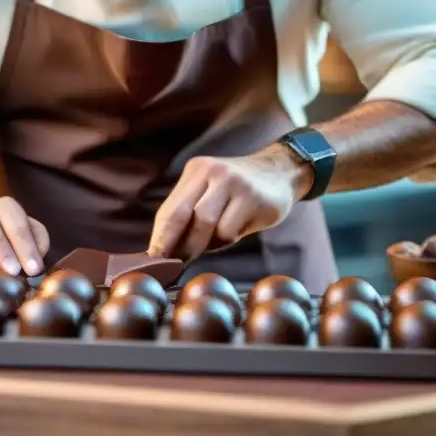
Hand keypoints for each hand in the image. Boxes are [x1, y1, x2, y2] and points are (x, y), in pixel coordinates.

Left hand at [147, 147, 312, 261]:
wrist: (281, 172)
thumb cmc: (237, 190)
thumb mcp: (210, 190)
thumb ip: (189, 213)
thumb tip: (163, 250)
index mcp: (196, 170)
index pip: (169, 209)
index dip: (160, 238)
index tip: (154, 260)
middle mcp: (213, 171)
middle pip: (183, 216)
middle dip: (177, 245)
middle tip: (175, 265)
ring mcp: (235, 183)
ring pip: (208, 226)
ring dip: (206, 244)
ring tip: (212, 243)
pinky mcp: (254, 199)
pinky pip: (230, 231)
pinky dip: (227, 240)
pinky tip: (236, 231)